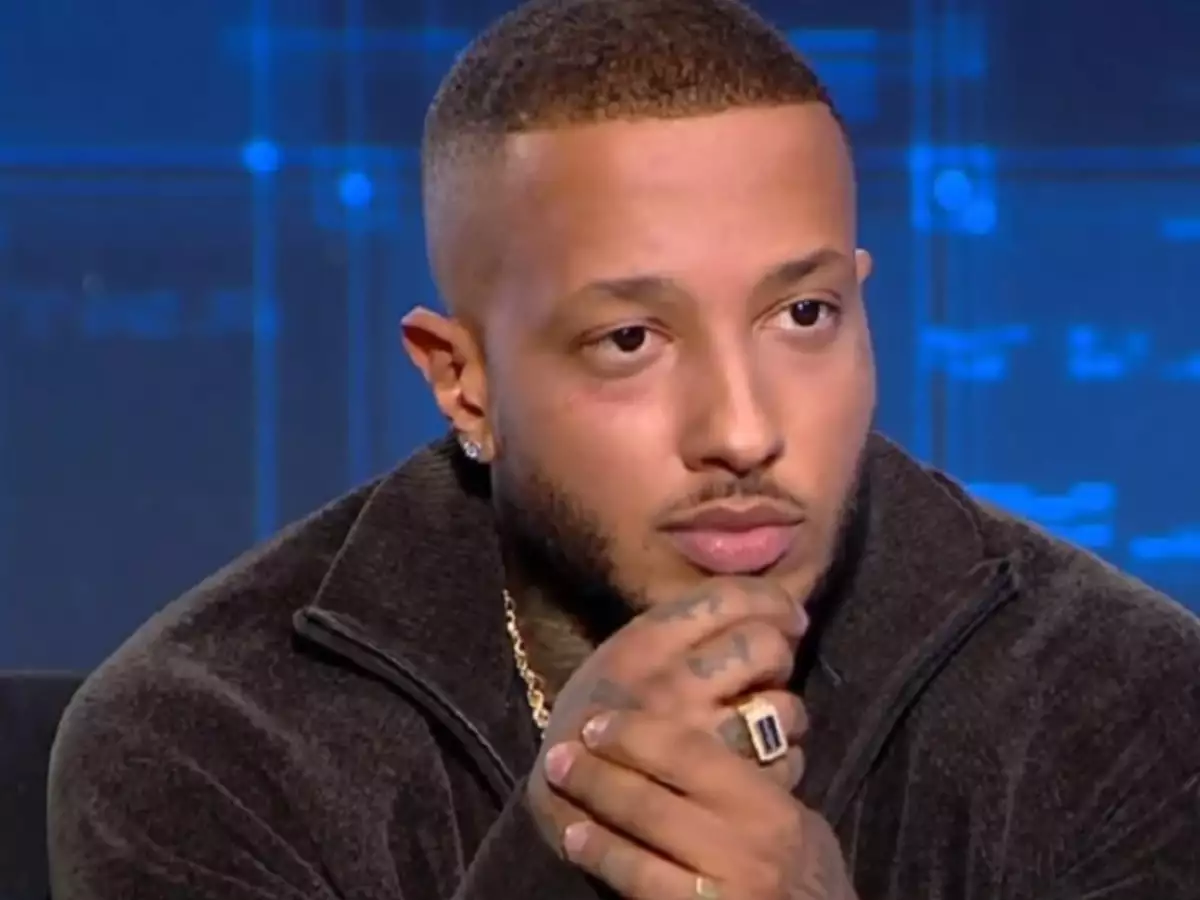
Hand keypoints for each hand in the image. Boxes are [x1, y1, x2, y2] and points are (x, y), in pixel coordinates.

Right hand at [524, 578, 808, 856]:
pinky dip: (783, 759)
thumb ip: (683, 630)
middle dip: (778, 654)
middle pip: (764, 644)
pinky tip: (761, 761)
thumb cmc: (602, 715)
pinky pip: (786, 761)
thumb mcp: (623, 656)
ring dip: (785, 712)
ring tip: (762, 720)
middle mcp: (672, 685)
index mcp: (644, 644)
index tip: (788, 615)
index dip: (772, 600)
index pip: (726, 598)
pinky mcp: (721, 792)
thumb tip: (767, 600)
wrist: (563, 796)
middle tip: (767, 669)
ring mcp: (697, 740)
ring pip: (784, 706)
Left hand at [546, 711, 854, 898]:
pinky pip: (641, 890)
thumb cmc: (809, 876)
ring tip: (561, 795)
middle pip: (651, 800)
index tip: (598, 722)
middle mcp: (744, 850)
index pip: (689, 754)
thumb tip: (688, 734)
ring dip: (591, 820)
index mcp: (769, 809)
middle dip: (597, 774)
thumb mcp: (796, 821)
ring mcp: (721, 895)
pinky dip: (606, 863)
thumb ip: (748, 783)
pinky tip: (579, 842)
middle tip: (559, 754)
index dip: (635, 734)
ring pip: (638, 851)